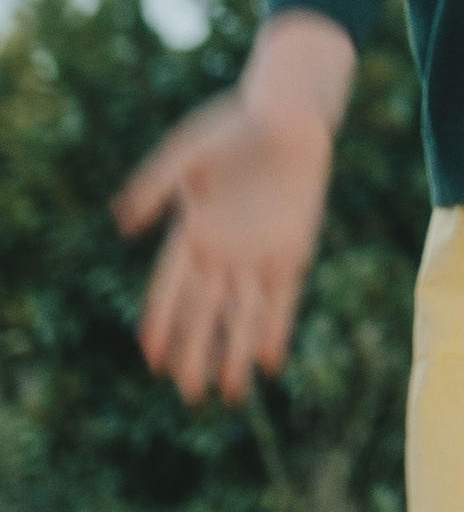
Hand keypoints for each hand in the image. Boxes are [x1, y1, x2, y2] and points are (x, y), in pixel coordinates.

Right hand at [114, 12, 353, 402]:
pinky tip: (269, 362)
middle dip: (195, 353)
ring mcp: (258, 255)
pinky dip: (276, 330)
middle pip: (205, 312)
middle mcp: (222, 252)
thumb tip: (121, 224)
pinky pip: (283, 299)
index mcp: (191, 232)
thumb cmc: (232, 128)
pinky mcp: (293, 251)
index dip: (162, 321)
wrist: (289, 117)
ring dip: (235, 353)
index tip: (152, 356)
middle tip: (187, 393)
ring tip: (228, 395)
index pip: (171, 288)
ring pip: (243, 315)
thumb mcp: (185, 154)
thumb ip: (154, 186)